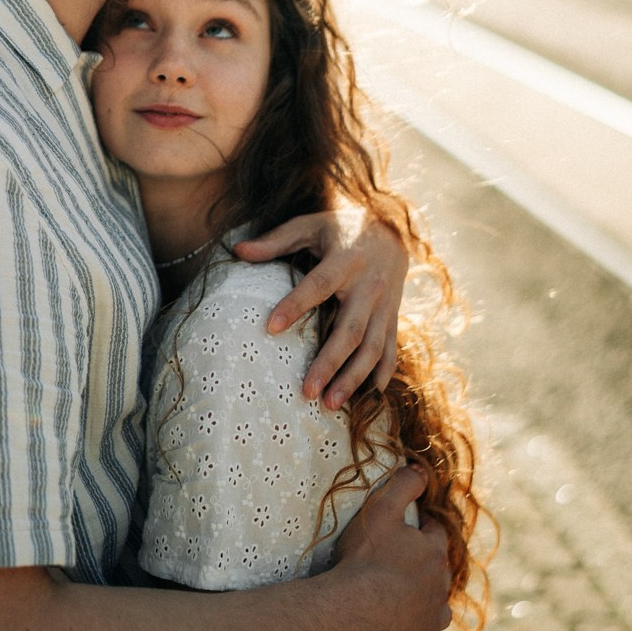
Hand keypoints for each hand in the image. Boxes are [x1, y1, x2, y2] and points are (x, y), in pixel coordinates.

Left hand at [234, 205, 406, 408]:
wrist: (391, 229)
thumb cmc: (339, 227)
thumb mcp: (309, 225)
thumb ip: (276, 240)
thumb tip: (237, 250)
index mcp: (346, 259)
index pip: (318, 285)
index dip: (294, 305)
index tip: (269, 328)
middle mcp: (369, 284)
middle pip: (350, 330)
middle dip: (329, 363)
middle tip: (307, 392)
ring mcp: (386, 304)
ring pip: (372, 347)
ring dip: (353, 378)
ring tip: (330, 405)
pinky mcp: (393, 317)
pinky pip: (390, 349)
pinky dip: (381, 374)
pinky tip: (368, 397)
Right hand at [330, 466, 451, 630]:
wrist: (352, 612)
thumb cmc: (365, 559)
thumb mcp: (381, 510)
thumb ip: (403, 485)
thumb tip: (422, 469)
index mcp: (433, 553)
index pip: (436, 532)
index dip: (422, 527)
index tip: (408, 526)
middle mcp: (440, 588)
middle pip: (439, 571)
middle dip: (426, 565)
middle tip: (400, 561)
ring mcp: (432, 622)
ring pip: (441, 610)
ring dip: (429, 603)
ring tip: (407, 597)